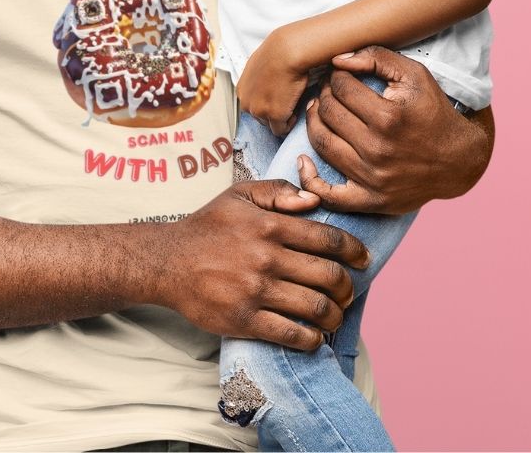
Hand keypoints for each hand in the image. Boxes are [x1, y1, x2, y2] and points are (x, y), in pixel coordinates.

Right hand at [155, 180, 368, 349]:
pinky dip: (313, 339)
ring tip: (334, 314)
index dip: (354, 250)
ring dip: (335, 315)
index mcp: (269, 225)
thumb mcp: (239, 195)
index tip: (363, 258)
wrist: (168, 262)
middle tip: (348, 289)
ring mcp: (257, 291)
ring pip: (317, 308)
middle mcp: (267, 258)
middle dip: (348, 286)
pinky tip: (314, 335)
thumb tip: (313, 200)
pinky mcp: (246, 320)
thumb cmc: (207, 226)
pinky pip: (293, 335)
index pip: (327, 238)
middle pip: (329, 276)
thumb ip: (278, 190)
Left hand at [236, 27, 309, 136]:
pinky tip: (295, 111)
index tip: (277, 100)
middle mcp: (246, 102)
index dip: (266, 104)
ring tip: (292, 105)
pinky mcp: (274, 116)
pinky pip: (281, 129)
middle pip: (260, 117)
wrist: (286, 52)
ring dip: (281, 118)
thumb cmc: (277, 53)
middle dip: (273, 113)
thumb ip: (258, 81)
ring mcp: (259, 111)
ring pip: (270, 125)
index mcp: (241, 90)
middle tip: (286, 102)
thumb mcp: (258, 67)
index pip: (252, 106)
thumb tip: (267, 85)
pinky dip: (289, 124)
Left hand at [299, 46, 494, 214]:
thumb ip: (377, 57)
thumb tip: (338, 60)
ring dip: (313, 123)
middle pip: (328, 113)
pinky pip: (329, 194)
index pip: (341, 88)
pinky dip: (310, 179)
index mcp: (388, 117)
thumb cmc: (434, 112)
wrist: (459, 160)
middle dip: (324, 95)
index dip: (336, 77)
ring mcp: (372, 177)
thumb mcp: (414, 75)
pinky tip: (303, 161)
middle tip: (329, 91)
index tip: (341, 76)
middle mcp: (378, 149)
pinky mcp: (371, 199)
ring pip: (322, 144)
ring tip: (319, 111)